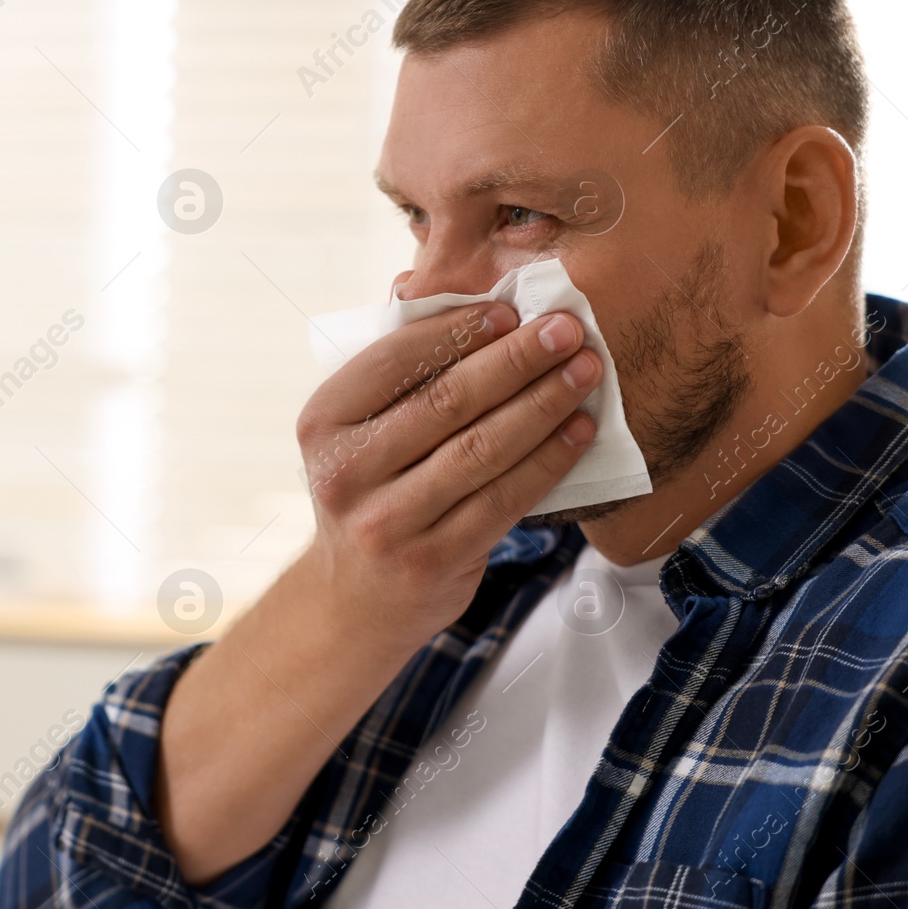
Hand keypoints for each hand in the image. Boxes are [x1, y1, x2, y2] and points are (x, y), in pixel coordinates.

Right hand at [295, 300, 601, 644]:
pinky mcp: (433, 560)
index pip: (395, 361)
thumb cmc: (372, 492)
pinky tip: (578, 431)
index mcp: (323, 422)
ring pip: (481, 450)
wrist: (353, 600)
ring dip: (542, 405)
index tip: (511, 312)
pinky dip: (548, 460)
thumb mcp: (357, 434)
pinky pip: (503, 499)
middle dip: (515, 360)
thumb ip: (401, 378)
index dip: (457, 332)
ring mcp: (388, 521)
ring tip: (584, 374)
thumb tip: (476, 307)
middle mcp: (346, 472)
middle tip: (566, 330)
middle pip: (446, 403)